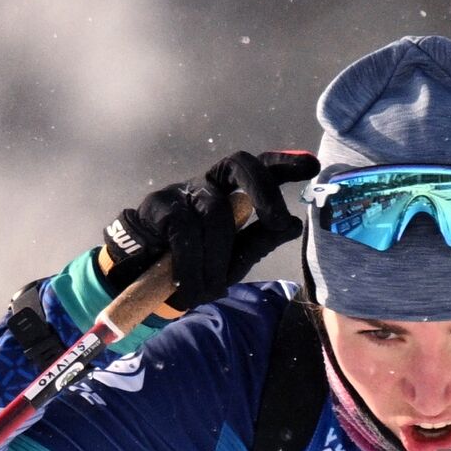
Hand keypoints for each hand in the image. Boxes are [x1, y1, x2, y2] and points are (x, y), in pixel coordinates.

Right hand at [102, 150, 319, 309]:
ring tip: (210, 289)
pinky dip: (191, 263)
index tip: (312, 166)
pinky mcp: (157, 205)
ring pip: (214, 212)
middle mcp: (209, 184)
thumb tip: (294, 225)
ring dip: (217, 257)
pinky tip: (188, 285)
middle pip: (239, 164)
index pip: (258, 167)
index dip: (284, 162)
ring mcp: (182, 190)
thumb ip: (260, 241)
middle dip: (265, 190)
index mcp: (232, 193)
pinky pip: (183, 230)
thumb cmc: (195, 265)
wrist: (139, 278)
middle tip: (279, 221)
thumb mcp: (233, 259)